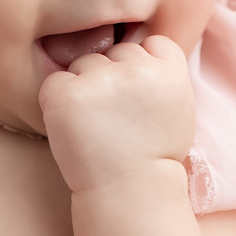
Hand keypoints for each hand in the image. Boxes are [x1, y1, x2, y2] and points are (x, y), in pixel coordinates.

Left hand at [38, 34, 194, 194]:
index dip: (143, 66)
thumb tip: (143, 48)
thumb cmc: (153, 155)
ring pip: (85, 63)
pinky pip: (56, 81)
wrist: (128, 192)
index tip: (139, 94)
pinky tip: (74, 126)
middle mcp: (136, 69)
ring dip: (85, 86)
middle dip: (113, 76)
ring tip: (96, 124)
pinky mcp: (66, 94)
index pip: (152, 43)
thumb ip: (164, 74)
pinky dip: (59, 100)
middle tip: (116, 116)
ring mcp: (100, 80)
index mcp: (169, 71)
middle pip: (116, 51)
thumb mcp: (179, 109)